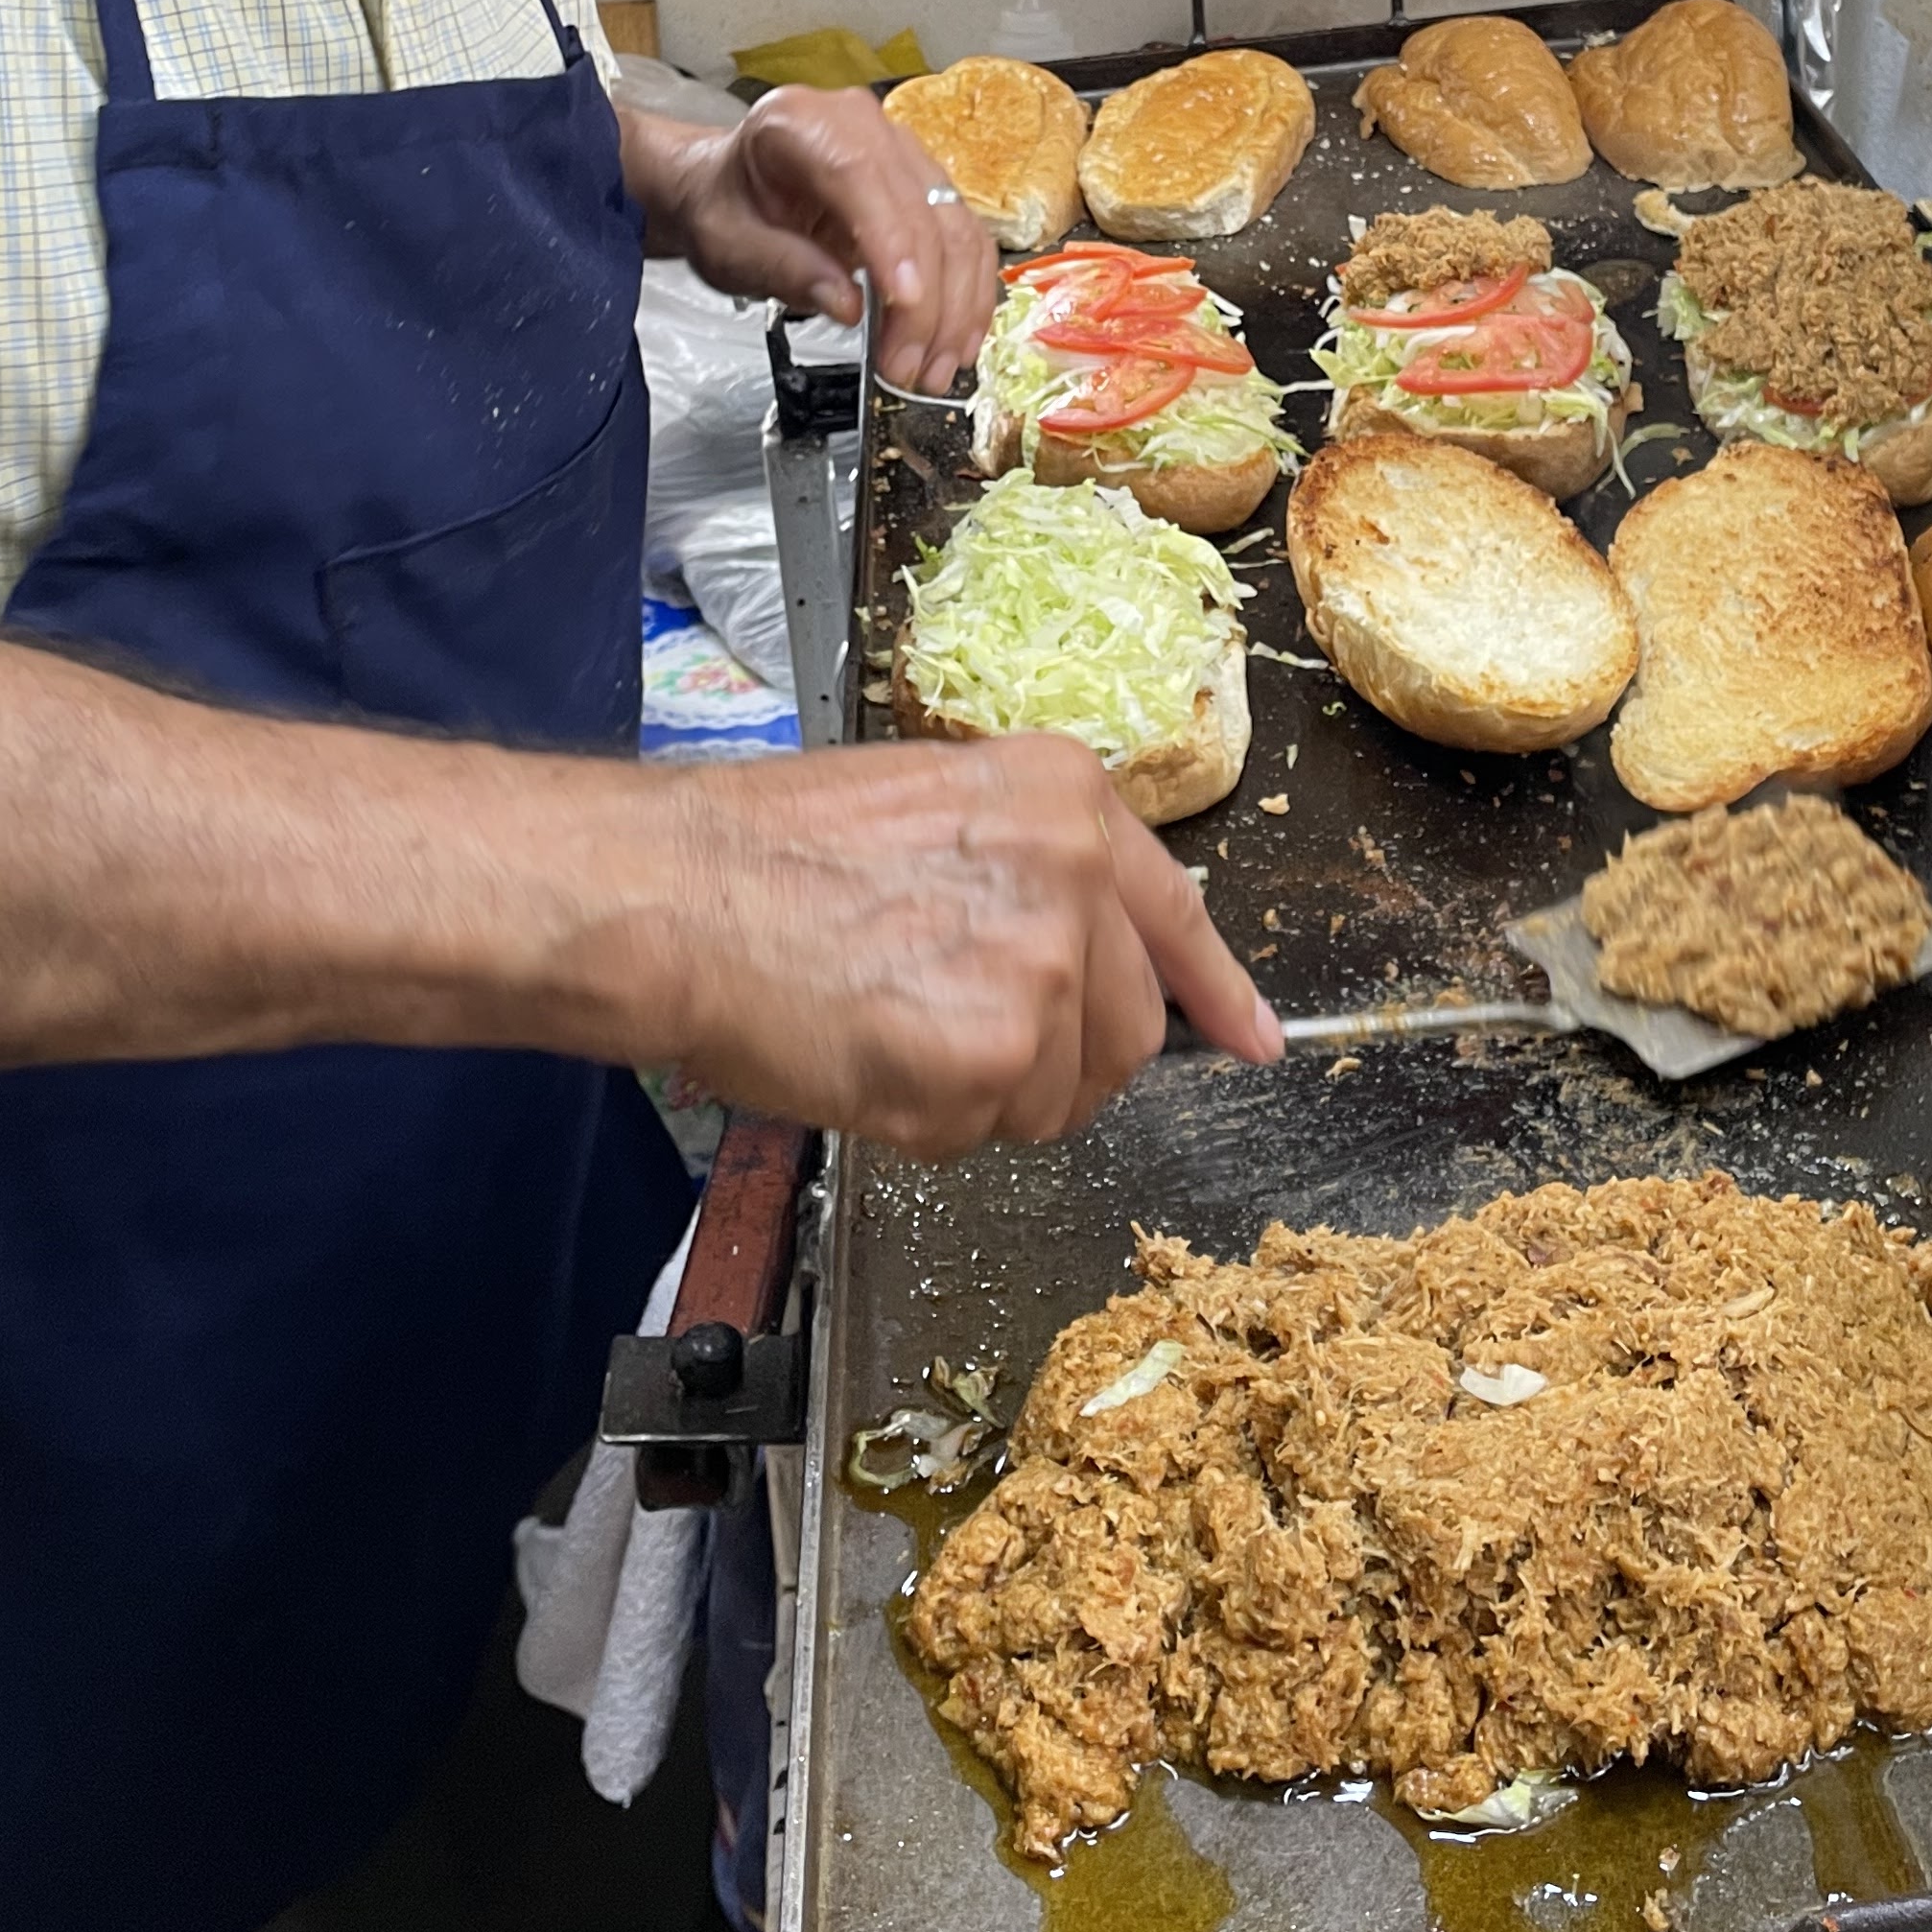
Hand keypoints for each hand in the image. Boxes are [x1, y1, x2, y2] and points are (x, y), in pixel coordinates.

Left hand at [621, 87, 999, 391]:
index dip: (892, 241)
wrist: (727, 189)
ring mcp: (904, 152)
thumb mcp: (726, 245)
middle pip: (920, 209)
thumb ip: (782, 268)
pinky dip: (968, 295)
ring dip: (955, 307)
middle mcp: (864, 125)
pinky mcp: (927, 186)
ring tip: (933, 370)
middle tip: (908, 368)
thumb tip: (848, 305)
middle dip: (925, 300)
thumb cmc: (724, 209)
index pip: (860, 176)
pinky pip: (966, 239)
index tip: (906, 302)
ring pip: (956, 228)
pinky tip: (957, 342)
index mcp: (801, 123)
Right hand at [659, 736, 1282, 1157]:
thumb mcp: (932, 806)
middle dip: (1061, 1059)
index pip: (1176, 912)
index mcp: (1066, 799)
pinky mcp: (996, 1057)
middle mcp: (1076, 875)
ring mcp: (1044, 969)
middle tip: (961, 1042)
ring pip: (1062, 1092)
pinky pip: (990, 1132)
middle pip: (1127, 1026)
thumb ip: (1028, 871)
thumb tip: (1083, 953)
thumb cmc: (767, 852)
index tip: (1254, 1038)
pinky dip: (931, 1124)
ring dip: (988, 1093)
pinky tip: (868, 1062)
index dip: (1217, 990)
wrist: (678, 895)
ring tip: (891, 1031)